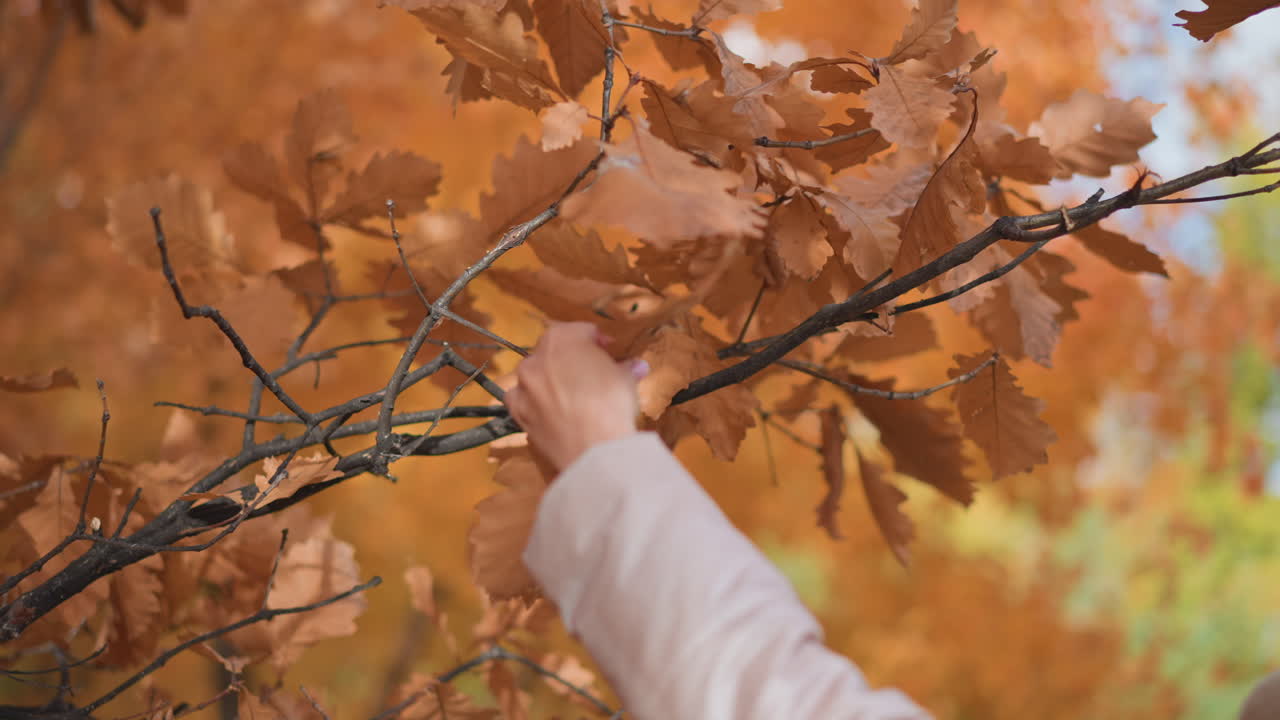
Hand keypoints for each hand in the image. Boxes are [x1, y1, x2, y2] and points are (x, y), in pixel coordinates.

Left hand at [504, 322, 647, 471]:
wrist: (592, 447)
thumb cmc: (611, 402)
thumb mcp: (625, 378)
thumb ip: (626, 368)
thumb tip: (635, 367)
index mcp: (562, 338)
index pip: (582, 331)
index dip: (598, 342)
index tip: (610, 353)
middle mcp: (536, 357)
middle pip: (555, 352)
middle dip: (573, 360)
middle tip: (593, 375)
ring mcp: (523, 385)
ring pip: (536, 375)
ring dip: (551, 379)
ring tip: (571, 396)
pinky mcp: (518, 412)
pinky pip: (523, 400)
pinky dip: (534, 402)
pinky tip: (550, 411)